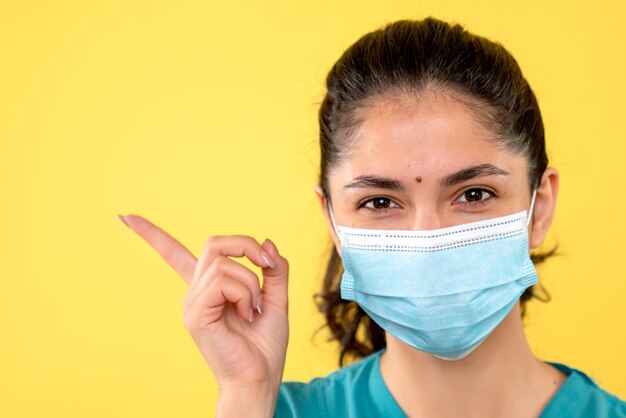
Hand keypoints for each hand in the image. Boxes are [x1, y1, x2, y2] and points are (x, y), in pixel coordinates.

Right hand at [121, 214, 288, 416]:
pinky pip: (223, 282)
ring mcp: (192, 302)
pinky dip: (245, 293)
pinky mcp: (195, 313)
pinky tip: (247, 313)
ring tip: (254, 308)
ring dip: (252, 282)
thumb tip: (267, 241)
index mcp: (208, 288)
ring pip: (225, 263)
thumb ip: (274, 269)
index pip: (174, 254)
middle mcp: (195, 292)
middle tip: (267, 266)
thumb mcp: (276, 298)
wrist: (259, 377)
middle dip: (246, 245)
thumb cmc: (265, 344)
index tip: (126, 216)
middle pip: (214, 243)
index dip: (152, 234)